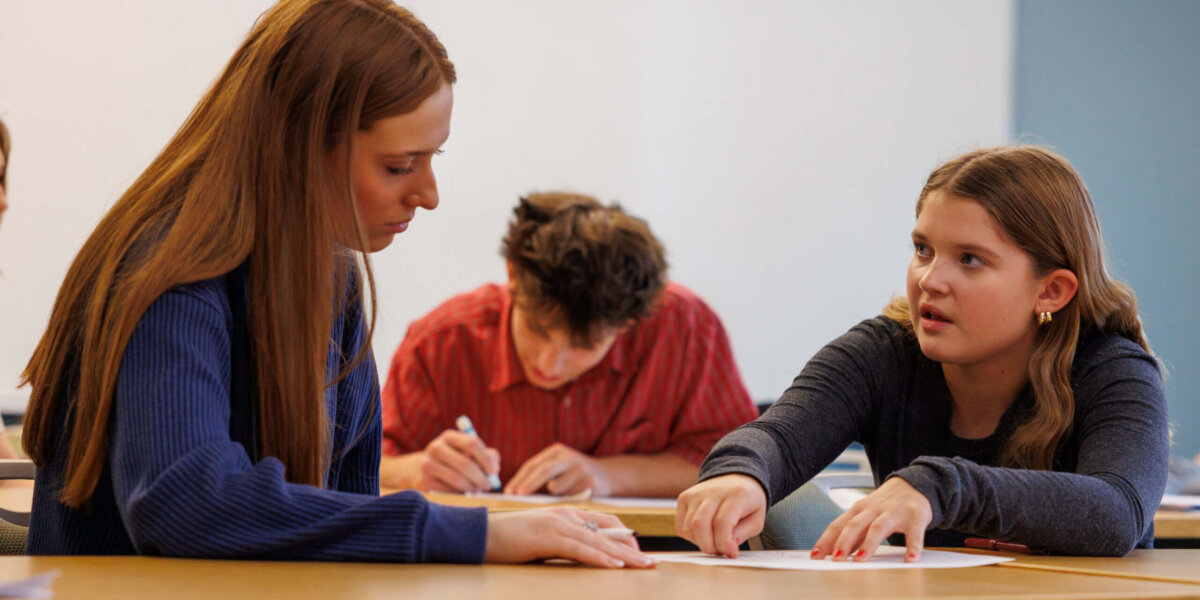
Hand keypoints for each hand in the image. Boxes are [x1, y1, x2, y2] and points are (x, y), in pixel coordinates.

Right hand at [412, 429, 500, 492]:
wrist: (422, 470)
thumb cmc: (454, 460)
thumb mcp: (468, 452)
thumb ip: (486, 455)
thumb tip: (495, 465)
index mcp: (449, 437)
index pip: (472, 443)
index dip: (486, 459)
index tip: (494, 471)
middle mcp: (436, 448)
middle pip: (465, 464)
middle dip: (481, 478)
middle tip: (488, 486)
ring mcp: (427, 465)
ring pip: (458, 480)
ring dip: (472, 488)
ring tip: (476, 490)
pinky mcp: (423, 482)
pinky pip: (448, 492)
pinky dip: (459, 495)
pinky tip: (462, 494)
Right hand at [484, 507, 655, 568]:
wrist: (480, 533)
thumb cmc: (507, 539)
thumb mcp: (542, 539)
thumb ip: (564, 542)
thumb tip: (585, 555)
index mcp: (565, 514)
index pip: (605, 522)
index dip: (624, 537)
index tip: (638, 552)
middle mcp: (566, 515)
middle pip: (608, 532)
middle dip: (632, 549)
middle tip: (652, 562)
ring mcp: (558, 524)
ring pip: (599, 542)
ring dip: (624, 556)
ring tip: (643, 566)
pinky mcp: (548, 537)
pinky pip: (581, 549)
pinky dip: (600, 558)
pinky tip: (614, 566)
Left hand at [505, 443, 609, 496]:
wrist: (608, 476)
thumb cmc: (574, 476)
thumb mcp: (559, 467)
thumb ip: (540, 474)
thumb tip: (515, 492)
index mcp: (556, 451)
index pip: (532, 464)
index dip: (519, 478)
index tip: (509, 492)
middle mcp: (568, 457)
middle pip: (543, 470)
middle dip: (527, 485)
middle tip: (516, 497)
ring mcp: (580, 468)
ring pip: (555, 486)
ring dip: (551, 495)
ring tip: (558, 496)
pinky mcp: (590, 482)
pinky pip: (570, 496)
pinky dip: (566, 500)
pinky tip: (572, 498)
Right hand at [675, 474, 766, 557]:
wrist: (736, 478)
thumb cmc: (748, 502)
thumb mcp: (757, 519)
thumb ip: (743, 533)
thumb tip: (726, 546)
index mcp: (736, 494)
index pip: (722, 522)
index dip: (725, 543)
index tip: (732, 553)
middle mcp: (712, 491)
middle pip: (700, 525)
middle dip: (709, 547)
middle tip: (720, 551)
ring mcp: (695, 493)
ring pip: (688, 528)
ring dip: (700, 543)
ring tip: (714, 542)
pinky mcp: (684, 498)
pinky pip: (681, 527)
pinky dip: (691, 537)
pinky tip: (704, 535)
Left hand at [810, 476, 931, 562]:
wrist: (915, 484)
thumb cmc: (886, 505)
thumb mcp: (867, 515)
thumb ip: (854, 534)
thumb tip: (836, 554)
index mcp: (858, 510)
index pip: (837, 525)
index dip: (825, 541)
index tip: (815, 556)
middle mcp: (873, 510)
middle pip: (854, 525)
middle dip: (843, 542)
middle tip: (835, 560)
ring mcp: (894, 513)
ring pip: (878, 528)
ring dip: (868, 545)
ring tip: (860, 561)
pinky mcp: (914, 518)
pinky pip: (913, 534)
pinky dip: (912, 548)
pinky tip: (910, 560)